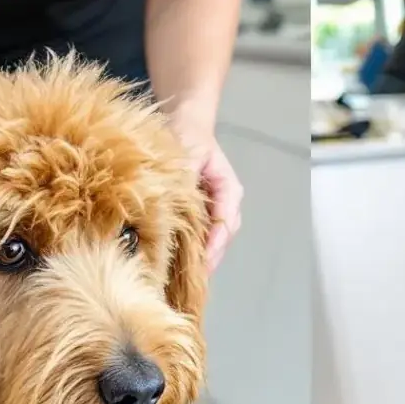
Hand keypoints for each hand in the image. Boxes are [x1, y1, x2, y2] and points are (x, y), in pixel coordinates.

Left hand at [169, 116, 242, 273]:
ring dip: (202, 258)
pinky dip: (193, 250)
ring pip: (215, 240)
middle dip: (209, 259)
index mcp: (229, 189)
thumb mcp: (186, 154)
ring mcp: (217, 209)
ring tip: (186, 279)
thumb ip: (186, 180)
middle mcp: (227, 203)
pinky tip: (179, 263)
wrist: (184, 122)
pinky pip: (202, 236)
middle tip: (192, 281)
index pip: (226, 223)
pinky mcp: (203, 212)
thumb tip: (175, 208)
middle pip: (223, 238)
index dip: (214, 245)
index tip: (202, 263)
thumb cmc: (187, 134)